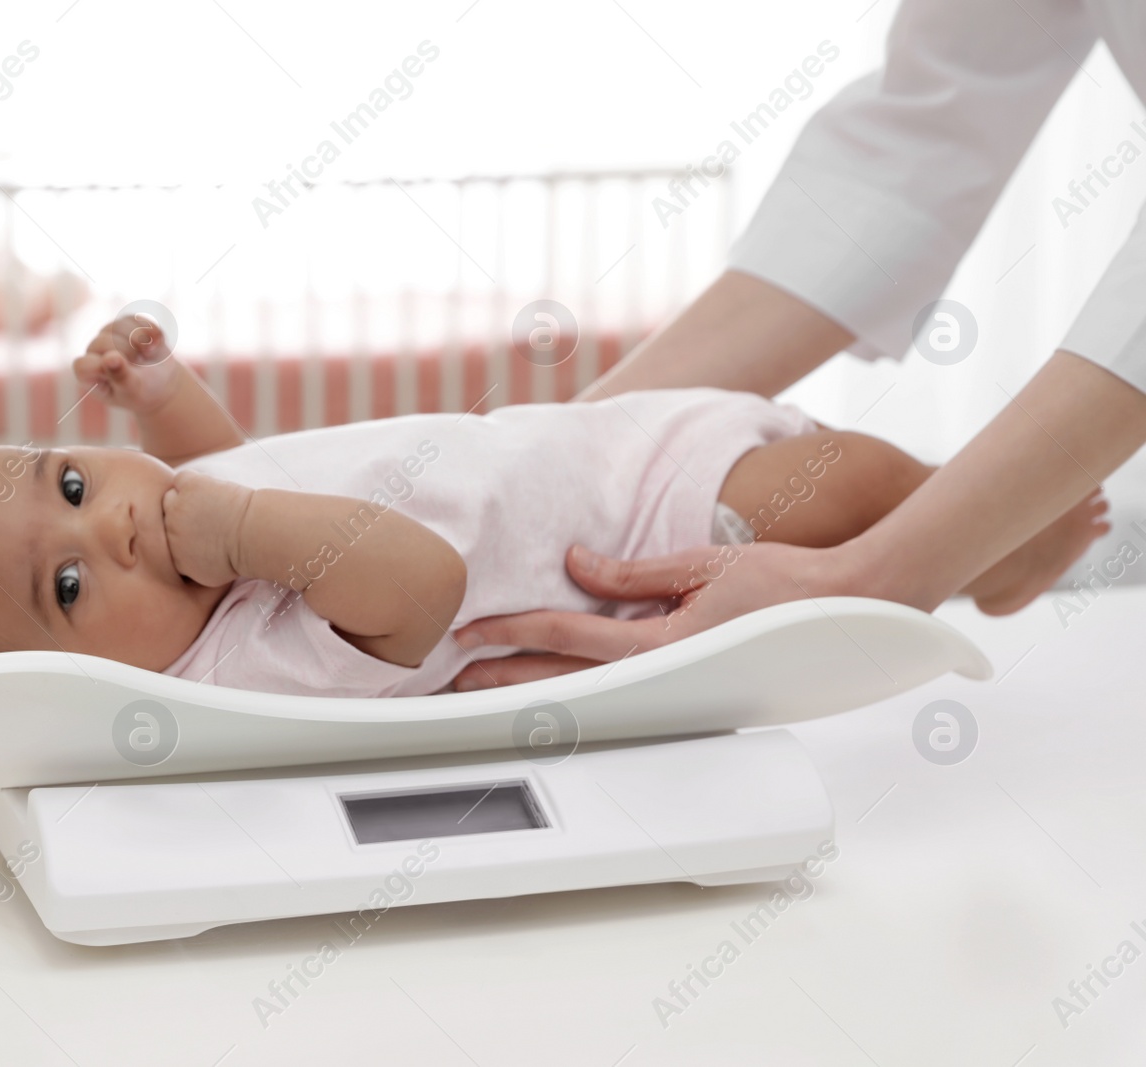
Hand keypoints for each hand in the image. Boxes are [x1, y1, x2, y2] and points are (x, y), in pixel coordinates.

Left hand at [73, 313, 182, 413]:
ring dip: (140, 339)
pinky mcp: (125, 324)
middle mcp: (94, 354)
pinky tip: (155, 344)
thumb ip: (120, 376)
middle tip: (140, 364)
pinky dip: (150, 331)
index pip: (82, 365)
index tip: (124, 371)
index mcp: (89, 376)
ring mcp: (109, 336)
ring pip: (118, 326)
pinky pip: (135, 319)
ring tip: (148, 353)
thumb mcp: (133, 389)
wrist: (163, 382)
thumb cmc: (144, 392)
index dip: (102, 365)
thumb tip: (109, 358)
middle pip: (102, 342)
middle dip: (127, 351)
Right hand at [162, 470, 252, 586]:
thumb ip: (188, 566)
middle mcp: (168, 534)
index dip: (180, 534)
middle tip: (204, 517)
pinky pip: (181, 479)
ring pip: (169, 498)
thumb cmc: (240, 556)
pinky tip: (207, 489)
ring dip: (184, 499)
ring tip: (205, 503)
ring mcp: (176, 509)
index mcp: (172, 558)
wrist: (254, 536)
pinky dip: (191, 481)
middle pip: (164, 519)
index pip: (164, 542)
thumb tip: (181, 557)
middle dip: (182, 518)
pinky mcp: (189, 488)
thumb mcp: (209, 576)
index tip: (198, 532)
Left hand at [448, 540, 847, 689]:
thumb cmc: (785, 584)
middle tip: (452, 678)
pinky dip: (571, 690)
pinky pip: (616, 691)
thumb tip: (577, 565)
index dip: (511, 633)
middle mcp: (662, 676)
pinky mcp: (683, 691)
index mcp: (663, 644)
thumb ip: (633, 573)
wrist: (846, 612)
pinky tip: (543, 687)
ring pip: (584, 695)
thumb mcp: (702, 565)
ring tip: (481, 690)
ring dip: (530, 692)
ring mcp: (672, 691)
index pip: (567, 638)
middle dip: (502, 680)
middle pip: (561, 682)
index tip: (468, 632)